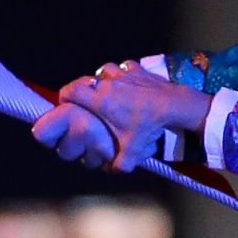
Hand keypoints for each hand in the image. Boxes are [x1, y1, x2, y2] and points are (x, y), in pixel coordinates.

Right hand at [33, 64, 211, 172]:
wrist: (173, 105)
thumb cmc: (148, 125)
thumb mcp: (133, 149)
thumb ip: (121, 163)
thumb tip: (116, 170)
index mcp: (100, 101)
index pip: (72, 91)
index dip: (65, 95)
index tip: (65, 102)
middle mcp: (108, 84)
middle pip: (86, 79)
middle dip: (82, 88)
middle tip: (84, 97)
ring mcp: (124, 74)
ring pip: (104, 70)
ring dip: (102, 78)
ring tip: (106, 87)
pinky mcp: (138, 70)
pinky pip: (125, 67)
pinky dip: (123, 72)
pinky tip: (128, 80)